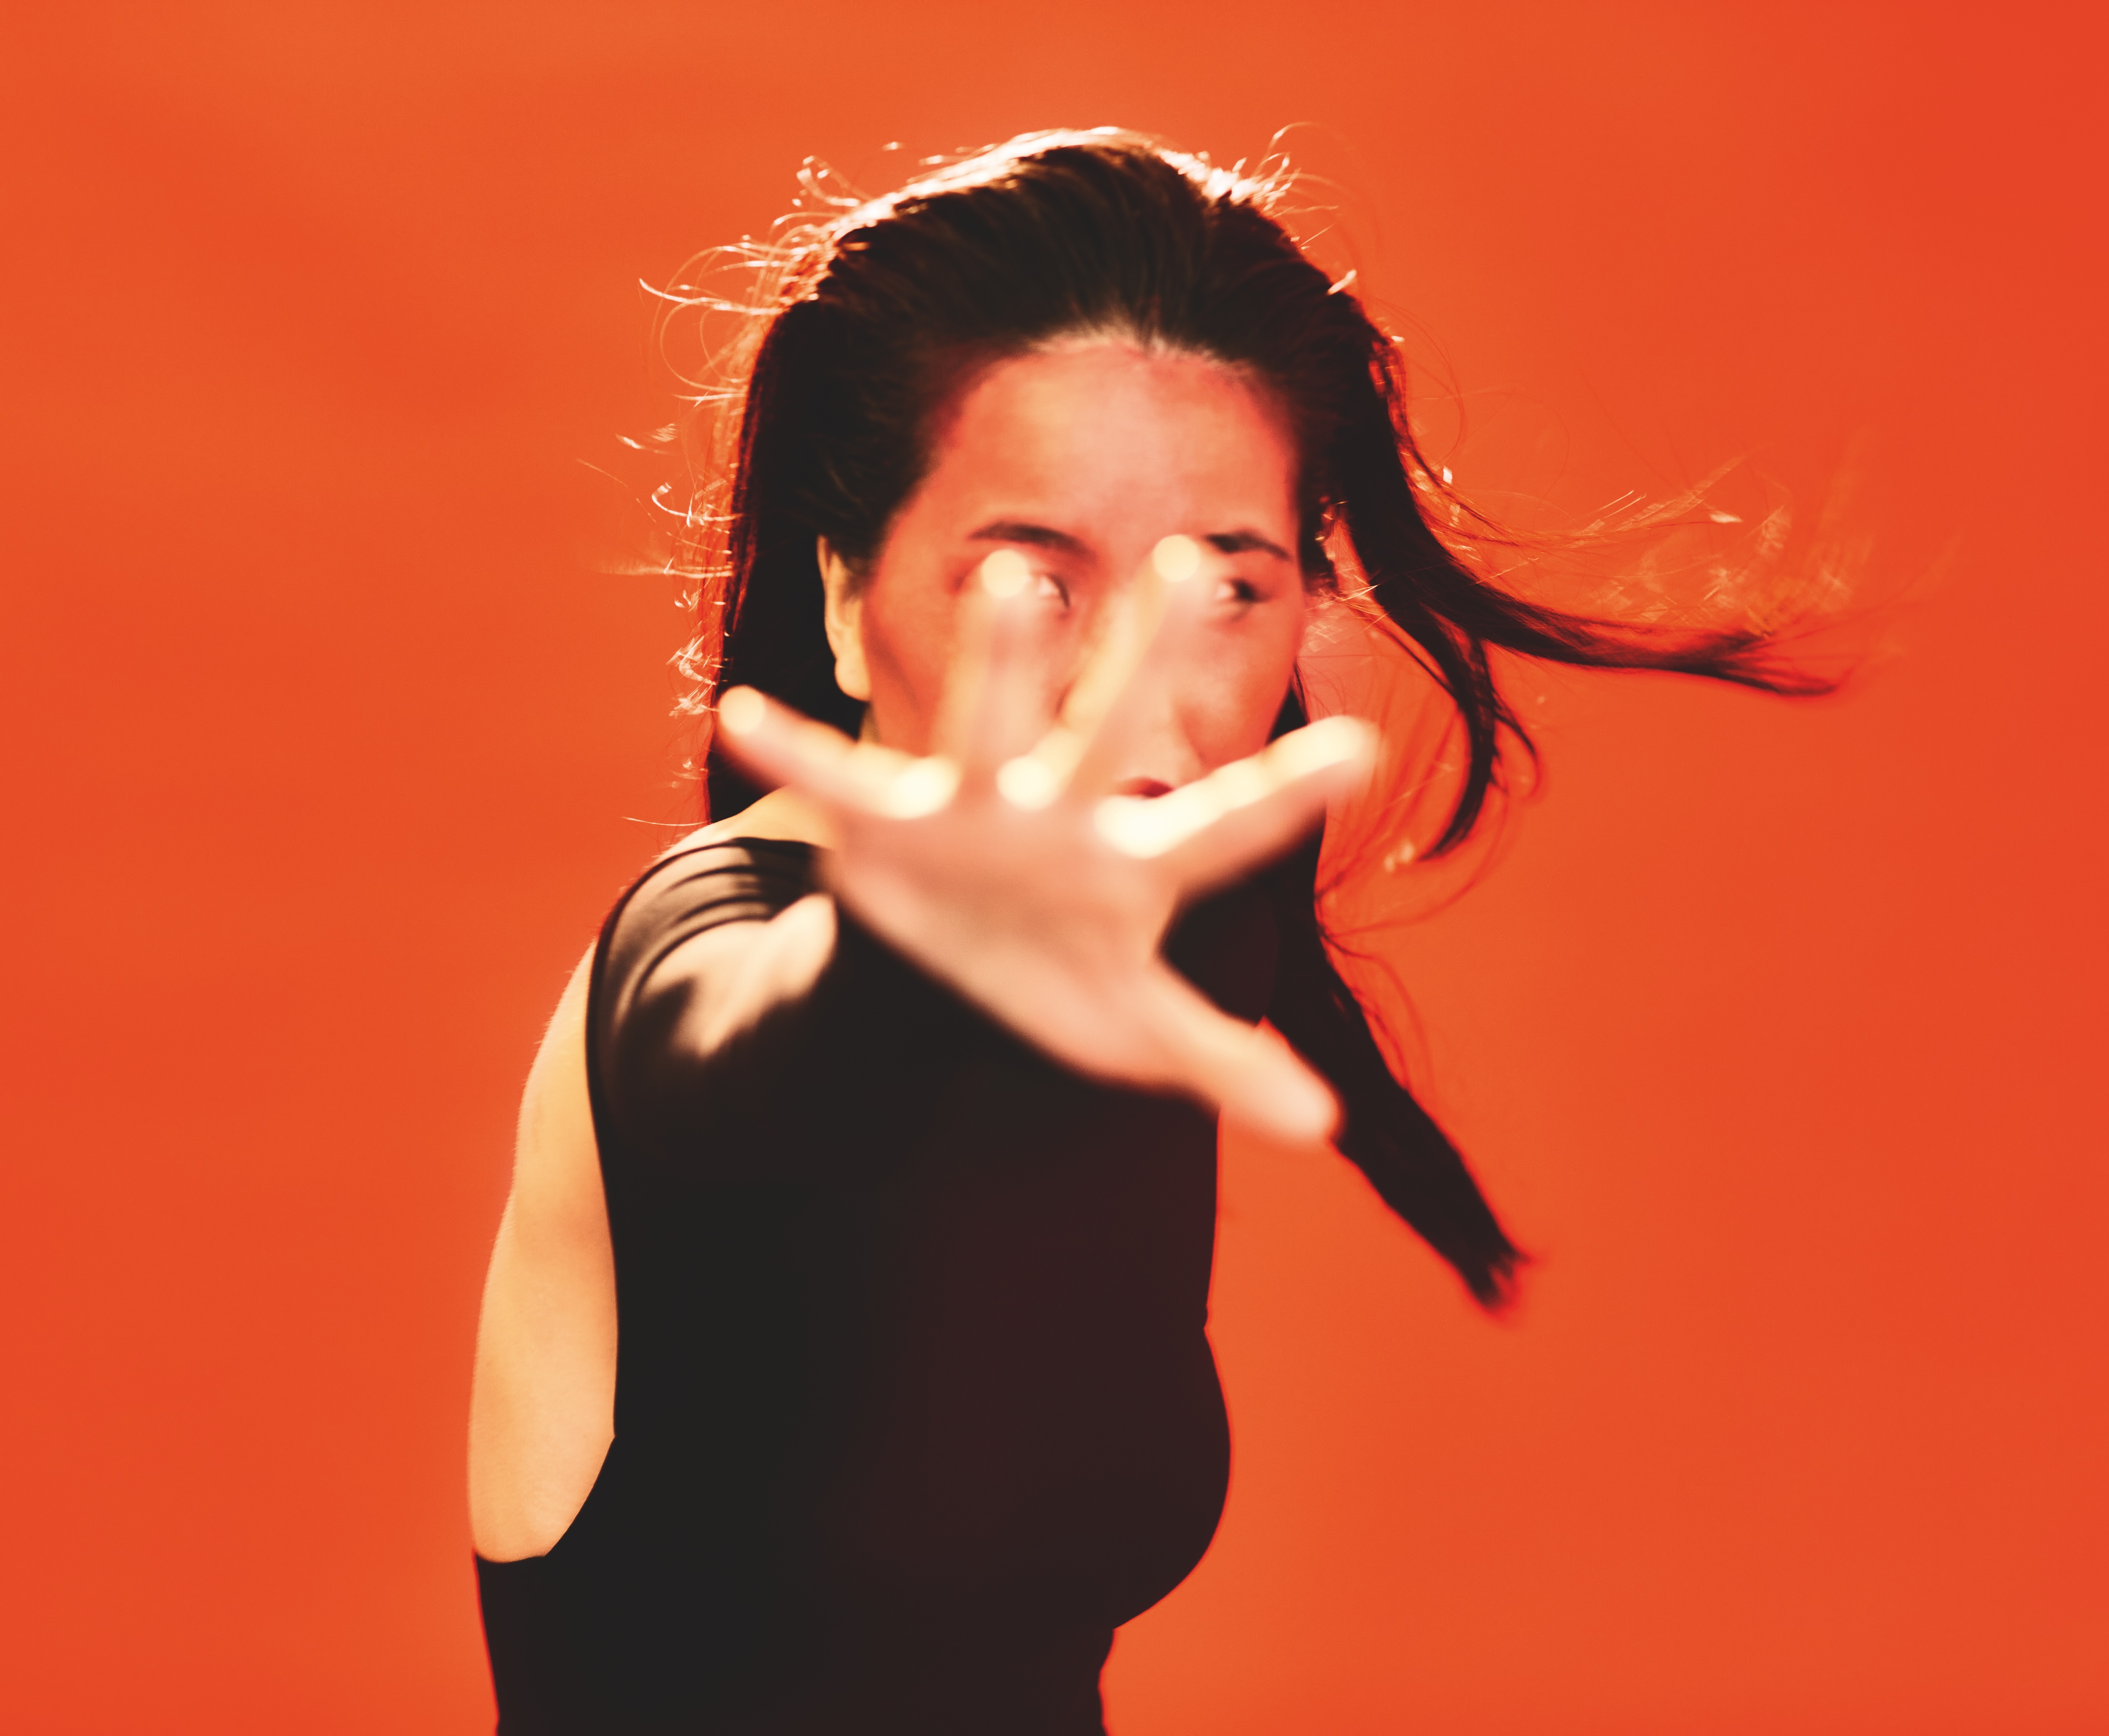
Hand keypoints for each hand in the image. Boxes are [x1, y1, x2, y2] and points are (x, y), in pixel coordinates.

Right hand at [714, 536, 1374, 1144]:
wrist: (940, 973)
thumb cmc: (1053, 981)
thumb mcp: (1133, 1031)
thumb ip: (1224, 1066)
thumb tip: (1326, 1126)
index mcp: (1131, 865)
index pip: (1223, 827)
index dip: (1287, 793)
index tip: (1364, 747)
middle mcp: (1060, 813)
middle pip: (1113, 731)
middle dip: (1147, 658)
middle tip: (1193, 564)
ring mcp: (973, 806)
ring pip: (991, 723)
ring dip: (1002, 659)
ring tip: (1013, 582)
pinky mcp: (886, 819)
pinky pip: (836, 780)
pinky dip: (791, 750)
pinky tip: (744, 717)